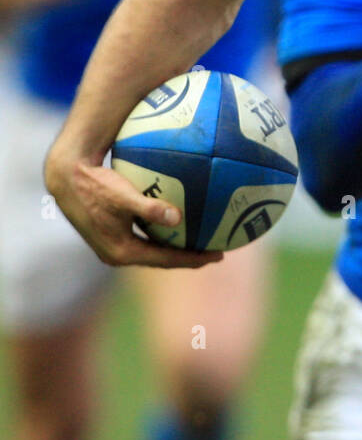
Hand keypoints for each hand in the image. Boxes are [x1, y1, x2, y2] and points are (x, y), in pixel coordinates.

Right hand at [44, 142, 222, 269]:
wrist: (67, 179)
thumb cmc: (95, 185)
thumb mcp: (123, 196)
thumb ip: (149, 208)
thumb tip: (177, 218)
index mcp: (122, 252)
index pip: (166, 260)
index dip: (193, 259)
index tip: (218, 255)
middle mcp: (117, 254)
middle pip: (162, 260)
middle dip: (189, 257)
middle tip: (216, 252)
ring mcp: (113, 246)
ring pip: (153, 251)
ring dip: (176, 248)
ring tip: (201, 243)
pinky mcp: (112, 234)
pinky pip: (145, 239)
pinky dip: (163, 236)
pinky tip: (178, 224)